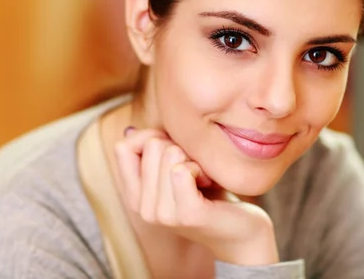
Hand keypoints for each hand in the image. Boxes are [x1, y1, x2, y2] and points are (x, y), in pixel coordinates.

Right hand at [113, 128, 278, 264]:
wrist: (241, 233)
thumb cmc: (209, 194)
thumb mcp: (175, 169)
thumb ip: (153, 152)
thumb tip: (131, 130)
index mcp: (134, 196)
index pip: (122, 148)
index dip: (149, 136)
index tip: (173, 147)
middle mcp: (143, 208)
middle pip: (152, 145)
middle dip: (179, 147)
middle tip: (194, 170)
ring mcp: (163, 214)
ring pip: (169, 153)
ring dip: (193, 158)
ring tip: (203, 178)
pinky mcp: (187, 214)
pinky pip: (182, 169)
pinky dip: (200, 168)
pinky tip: (208, 182)